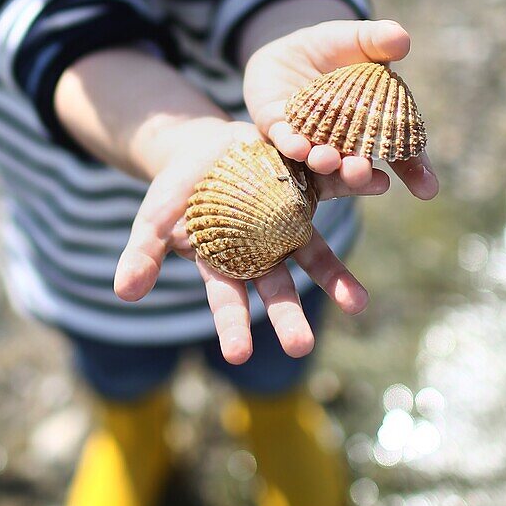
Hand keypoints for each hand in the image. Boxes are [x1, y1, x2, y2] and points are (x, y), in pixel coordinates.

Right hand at [114, 118, 378, 365]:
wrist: (206, 149)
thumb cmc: (176, 192)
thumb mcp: (152, 221)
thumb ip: (141, 256)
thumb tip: (123, 294)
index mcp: (224, 264)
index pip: (227, 301)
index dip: (232, 326)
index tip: (237, 356)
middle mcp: (261, 252)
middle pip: (276, 289)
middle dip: (288, 319)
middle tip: (300, 348)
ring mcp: (286, 223)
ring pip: (314, 255)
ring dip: (337, 279)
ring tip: (360, 305)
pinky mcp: (305, 188)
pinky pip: (333, 189)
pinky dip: (356, 189)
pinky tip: (381, 188)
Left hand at [243, 19, 439, 199]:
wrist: (284, 51)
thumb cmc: (331, 49)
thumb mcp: (356, 40)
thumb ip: (377, 41)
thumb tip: (401, 39)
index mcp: (372, 127)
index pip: (398, 152)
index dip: (415, 170)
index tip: (429, 191)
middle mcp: (341, 143)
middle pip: (354, 164)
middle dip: (358, 174)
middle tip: (362, 174)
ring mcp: (308, 140)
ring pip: (317, 158)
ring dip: (323, 162)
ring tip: (328, 160)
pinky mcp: (276, 129)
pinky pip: (283, 139)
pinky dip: (291, 143)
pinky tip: (297, 147)